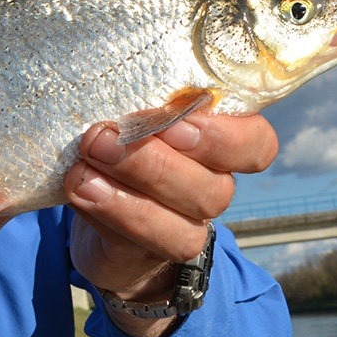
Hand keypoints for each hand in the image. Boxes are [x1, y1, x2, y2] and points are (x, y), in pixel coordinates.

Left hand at [64, 113, 277, 336]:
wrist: (94, 214)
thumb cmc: (122, 145)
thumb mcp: (136, 116)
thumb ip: (143, 103)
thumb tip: (114, 80)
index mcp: (219, 149)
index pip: (256, 145)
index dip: (225, 137)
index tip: (176, 120)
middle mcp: (211, 191)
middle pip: (214, 189)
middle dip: (156, 163)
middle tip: (104, 137)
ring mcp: (182, 228)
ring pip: (182, 226)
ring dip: (129, 193)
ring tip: (85, 167)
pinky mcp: (145, 255)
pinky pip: (139, 243)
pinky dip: (108, 211)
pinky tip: (80, 188)